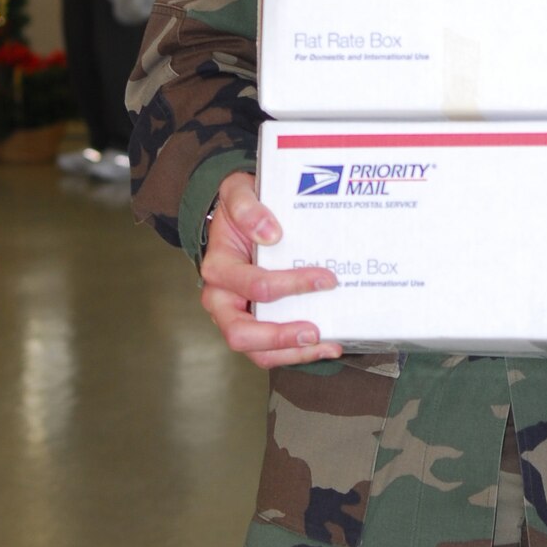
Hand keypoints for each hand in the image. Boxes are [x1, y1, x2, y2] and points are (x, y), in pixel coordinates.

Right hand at [200, 169, 342, 369]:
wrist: (239, 216)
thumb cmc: (239, 208)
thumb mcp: (236, 192)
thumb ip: (246, 207)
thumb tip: (269, 233)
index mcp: (218, 268)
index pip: (254, 285)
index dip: (291, 285)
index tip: (325, 279)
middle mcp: (222, 298)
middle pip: (241, 334)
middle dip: (280, 337)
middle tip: (314, 331)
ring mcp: (237, 315)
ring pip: (257, 351)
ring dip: (292, 353)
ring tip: (328, 345)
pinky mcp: (255, 323)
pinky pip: (270, 349)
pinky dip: (296, 353)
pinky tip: (327, 344)